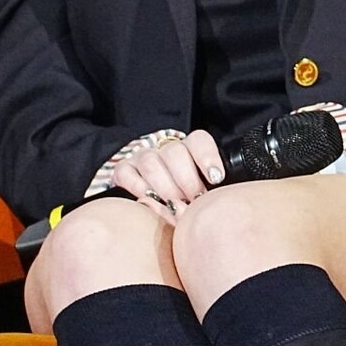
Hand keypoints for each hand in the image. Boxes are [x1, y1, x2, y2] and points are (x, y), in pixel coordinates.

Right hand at [108, 130, 225, 224]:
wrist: (156, 199)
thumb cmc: (189, 196)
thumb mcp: (207, 189)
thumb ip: (214, 191)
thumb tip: (221, 199)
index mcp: (191, 148)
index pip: (199, 140)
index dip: (207, 157)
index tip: (216, 178)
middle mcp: (166, 149)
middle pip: (175, 152)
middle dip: (187, 179)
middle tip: (194, 200)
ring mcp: (143, 158)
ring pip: (151, 162)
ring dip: (164, 186)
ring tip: (174, 204)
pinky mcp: (124, 170)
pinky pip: (126, 173)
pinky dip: (137, 187)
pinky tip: (149, 200)